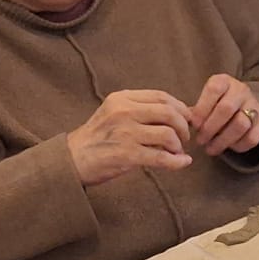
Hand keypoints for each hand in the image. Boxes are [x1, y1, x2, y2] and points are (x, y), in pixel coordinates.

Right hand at [67, 90, 193, 185]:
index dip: (180, 108)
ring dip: (179, 145)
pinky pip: (161, 157)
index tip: (187, 119)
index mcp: (122, 99)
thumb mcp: (115, 113)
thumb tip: (182, 112)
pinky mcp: (127, 155)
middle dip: (184, 126)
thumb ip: (142, 110)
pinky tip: (182, 162)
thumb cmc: (98, 137)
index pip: (162, 96)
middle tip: (185, 138)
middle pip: (169, 113)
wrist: (72, 159)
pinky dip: (177, 161)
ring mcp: (125, 133)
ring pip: (168, 135)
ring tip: (177, 152)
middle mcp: (124, 112)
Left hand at [187, 73, 258, 156]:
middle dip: (210, 128)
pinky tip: (227, 148)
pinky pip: (252, 137)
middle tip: (200, 141)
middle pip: (226, 108)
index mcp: (224, 81)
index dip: (202, 109)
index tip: (193, 125)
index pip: (213, 90)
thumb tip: (183, 123)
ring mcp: (255, 105)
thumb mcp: (206, 101)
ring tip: (210, 148)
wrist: (245, 106)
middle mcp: (241, 90)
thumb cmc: (217, 105)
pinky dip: (238, 146)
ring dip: (222, 140)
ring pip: (240, 124)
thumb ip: (195, 111)